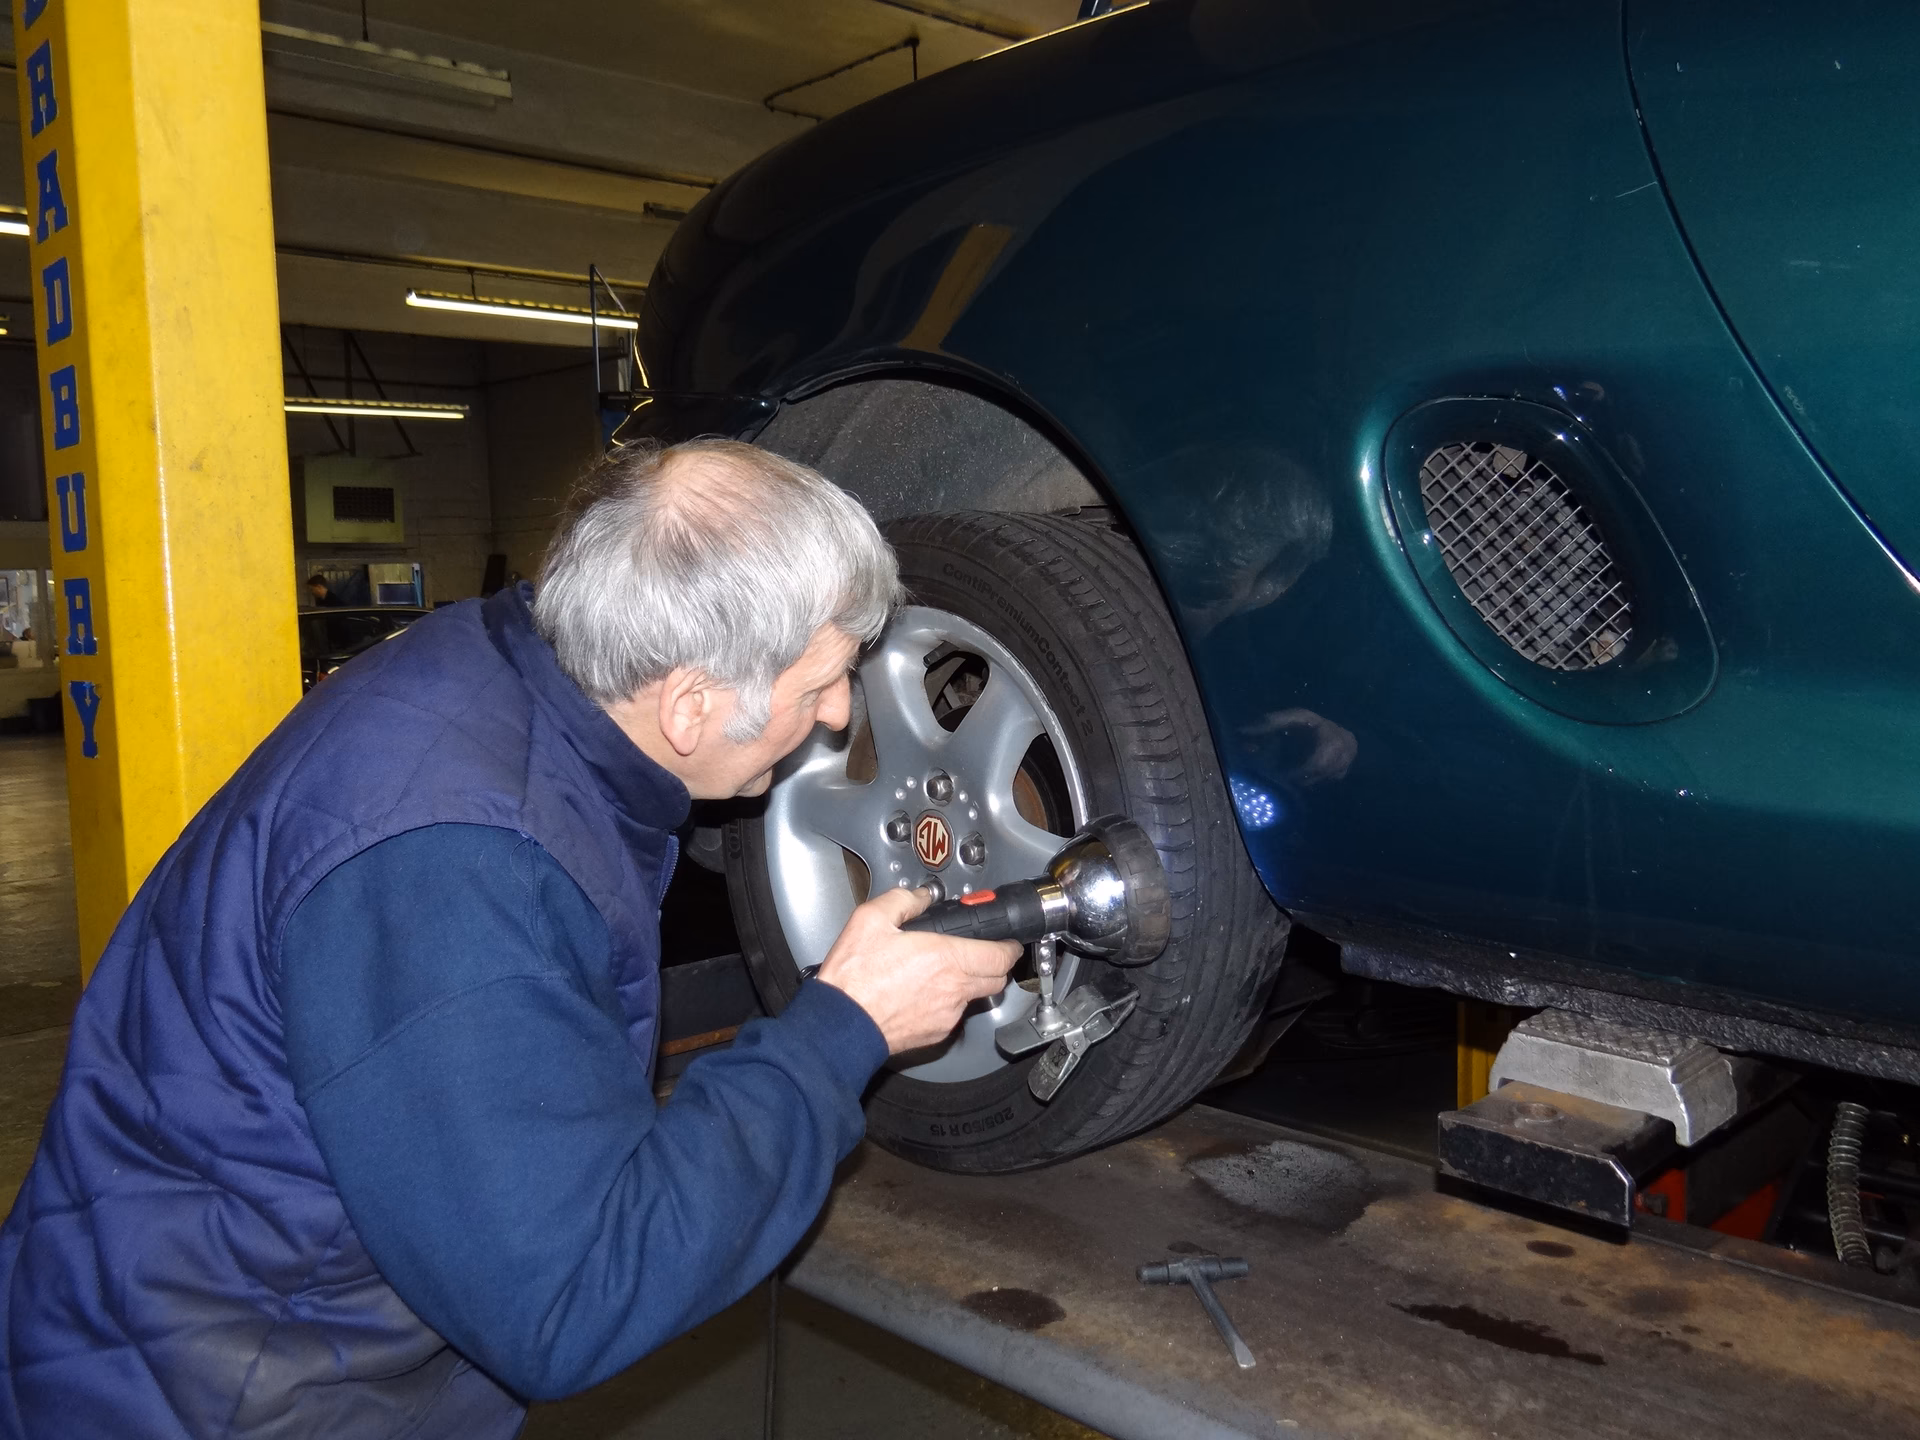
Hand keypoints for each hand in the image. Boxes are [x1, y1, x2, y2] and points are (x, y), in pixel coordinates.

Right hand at [814, 888, 1022, 1053]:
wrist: (840, 1023)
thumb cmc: (854, 978)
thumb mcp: (871, 920)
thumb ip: (903, 900)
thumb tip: (920, 897)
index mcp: (946, 958)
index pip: (1002, 955)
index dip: (1009, 946)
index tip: (1005, 940)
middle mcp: (953, 990)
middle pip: (997, 979)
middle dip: (994, 964)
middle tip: (979, 952)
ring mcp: (946, 1016)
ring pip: (975, 997)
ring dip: (968, 983)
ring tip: (940, 971)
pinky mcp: (935, 1034)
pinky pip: (953, 1016)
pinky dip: (947, 1003)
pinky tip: (922, 993)